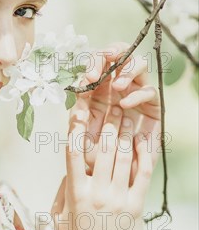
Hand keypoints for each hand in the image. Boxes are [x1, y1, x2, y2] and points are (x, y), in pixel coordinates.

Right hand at [51, 96, 154, 229]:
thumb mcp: (60, 217)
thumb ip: (63, 190)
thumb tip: (70, 169)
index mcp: (75, 193)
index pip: (74, 154)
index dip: (77, 129)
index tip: (79, 111)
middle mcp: (97, 193)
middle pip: (104, 149)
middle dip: (108, 123)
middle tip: (112, 105)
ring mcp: (118, 199)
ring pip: (123, 156)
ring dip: (125, 132)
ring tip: (127, 115)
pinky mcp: (135, 206)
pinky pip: (141, 174)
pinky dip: (142, 154)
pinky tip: (141, 141)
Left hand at [79, 42, 160, 182]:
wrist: (108, 176)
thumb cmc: (91, 156)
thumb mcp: (79, 134)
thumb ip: (77, 113)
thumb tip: (78, 89)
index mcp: (98, 88)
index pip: (99, 63)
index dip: (95, 61)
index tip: (89, 74)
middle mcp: (118, 87)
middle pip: (120, 56)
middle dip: (113, 53)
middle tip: (107, 59)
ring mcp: (135, 94)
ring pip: (138, 66)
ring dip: (128, 70)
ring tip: (118, 85)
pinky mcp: (151, 107)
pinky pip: (149, 91)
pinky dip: (138, 94)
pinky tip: (125, 103)